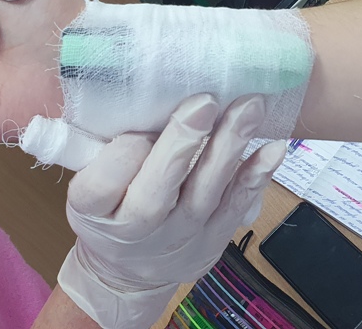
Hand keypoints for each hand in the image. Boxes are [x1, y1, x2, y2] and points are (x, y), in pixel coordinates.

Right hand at [60, 94, 285, 328]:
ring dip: (229, 148)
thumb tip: (131, 90)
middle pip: (155, 193)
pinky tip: (273, 148)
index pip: (102, 185)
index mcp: (93, 210)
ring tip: (248, 108)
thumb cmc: (108, 207)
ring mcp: (177, 238)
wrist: (126, 271)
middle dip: (182, 144)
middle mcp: (134, 229)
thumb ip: (103, 146)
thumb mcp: (88, 182)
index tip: (139, 127)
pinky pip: (236, 207)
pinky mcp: (212, 241)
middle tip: (205, 102)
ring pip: (203, 196)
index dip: (123, 154)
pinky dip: (257, 177)